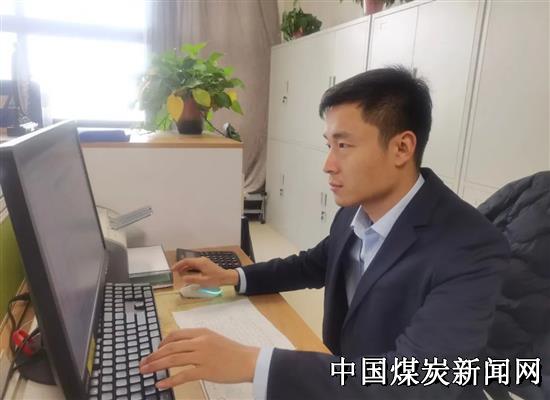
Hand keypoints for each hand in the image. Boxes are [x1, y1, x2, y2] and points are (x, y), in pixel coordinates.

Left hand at [139, 328, 259, 388]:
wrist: (249, 361)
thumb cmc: (232, 351)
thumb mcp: (214, 338)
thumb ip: (198, 340)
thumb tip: (180, 347)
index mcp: (201, 332)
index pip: (175, 335)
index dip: (161, 343)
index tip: (155, 351)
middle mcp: (199, 342)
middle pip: (170, 347)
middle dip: (153, 356)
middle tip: (142, 363)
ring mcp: (202, 356)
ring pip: (173, 359)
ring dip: (156, 366)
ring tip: (145, 372)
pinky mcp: (205, 371)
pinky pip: (183, 375)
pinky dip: (169, 380)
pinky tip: (160, 385)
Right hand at [172, 257, 238, 286]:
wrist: (226, 277)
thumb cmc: (216, 279)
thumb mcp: (203, 281)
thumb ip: (192, 279)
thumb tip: (183, 278)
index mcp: (200, 262)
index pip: (186, 261)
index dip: (178, 265)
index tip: (172, 269)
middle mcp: (201, 260)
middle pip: (188, 261)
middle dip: (180, 266)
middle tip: (174, 271)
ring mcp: (204, 261)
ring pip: (191, 262)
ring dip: (185, 267)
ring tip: (179, 273)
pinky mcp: (205, 264)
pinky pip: (195, 264)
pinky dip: (190, 268)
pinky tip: (187, 272)